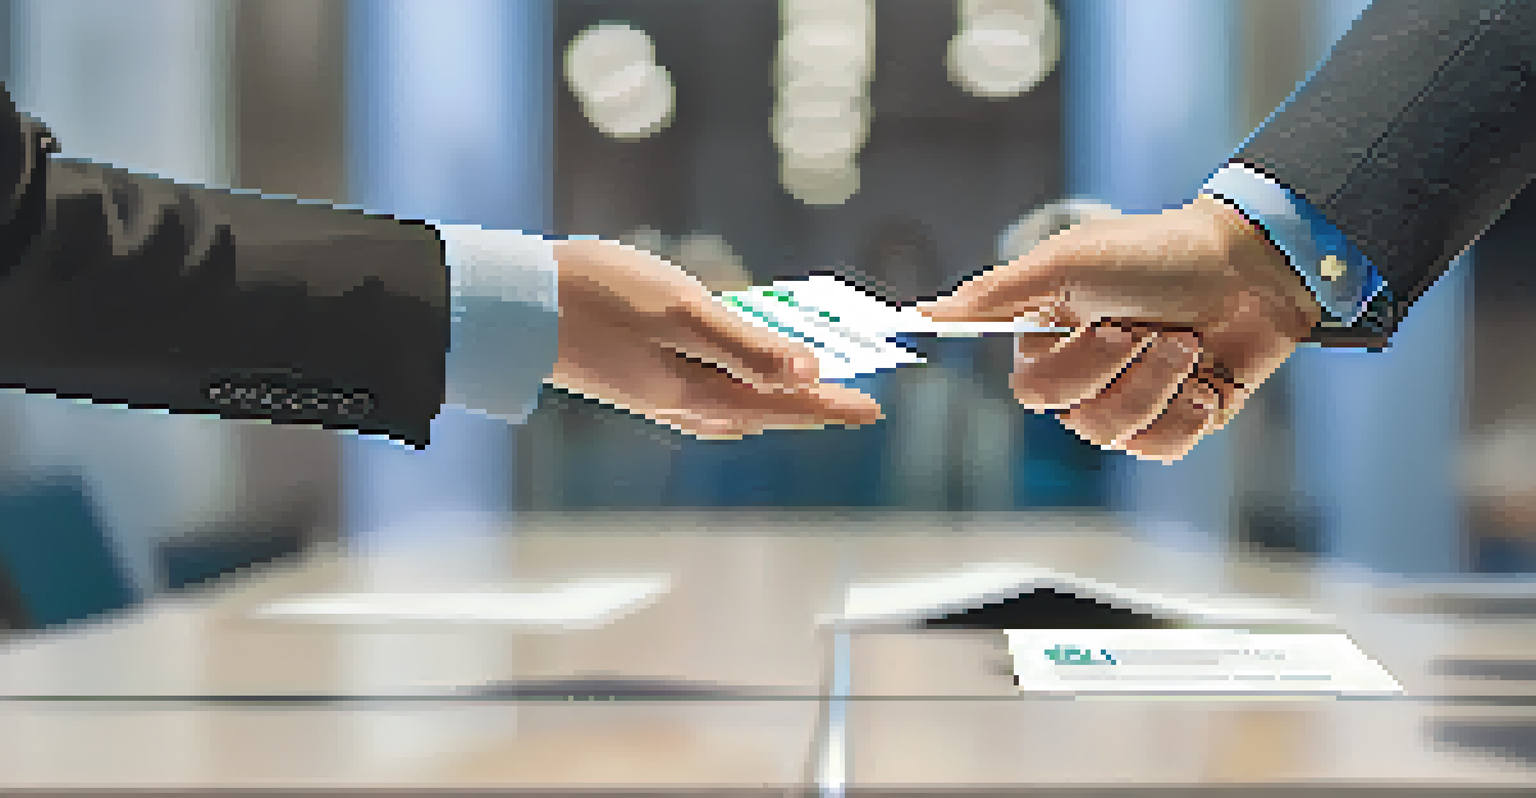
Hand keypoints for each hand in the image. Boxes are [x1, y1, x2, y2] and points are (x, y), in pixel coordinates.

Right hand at [548, 239, 882, 438]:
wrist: (511, 308)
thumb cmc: (596, 299)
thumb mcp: (682, 313)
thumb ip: (748, 345)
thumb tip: (809, 374)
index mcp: (698, 394)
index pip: (784, 405)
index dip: (831, 405)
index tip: (874, 409)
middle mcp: (681, 404)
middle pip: (763, 411)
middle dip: (810, 408)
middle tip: (853, 407)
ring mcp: (656, 393)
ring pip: (734, 406)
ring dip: (776, 402)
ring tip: (809, 398)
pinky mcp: (636, 378)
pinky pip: (705, 393)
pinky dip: (737, 389)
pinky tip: (735, 381)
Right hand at [918, 195, 1322, 461]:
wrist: (1252, 268)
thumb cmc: (1158, 252)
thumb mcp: (1067, 261)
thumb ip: (995, 293)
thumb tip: (925, 312)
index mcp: (1052, 338)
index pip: (1029, 387)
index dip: (1063, 364)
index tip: (1097, 325)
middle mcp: (1086, 376)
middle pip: (1069, 414)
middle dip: (1114, 367)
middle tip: (1142, 325)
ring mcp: (1132, 402)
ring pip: (1114, 434)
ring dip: (1155, 384)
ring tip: (1184, 342)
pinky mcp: (1176, 423)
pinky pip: (1160, 450)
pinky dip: (1185, 414)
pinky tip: (1203, 381)